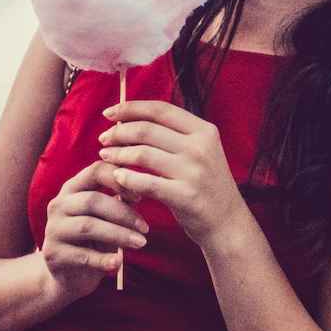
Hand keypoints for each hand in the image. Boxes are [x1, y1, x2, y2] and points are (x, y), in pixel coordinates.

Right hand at [39, 163, 149, 299]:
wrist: (70, 274)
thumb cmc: (95, 239)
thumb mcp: (108, 218)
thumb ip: (122, 201)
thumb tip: (145, 186)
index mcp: (72, 188)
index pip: (96, 171)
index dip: (120, 180)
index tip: (142, 196)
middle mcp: (59, 205)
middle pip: (92, 201)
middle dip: (123, 213)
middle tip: (145, 228)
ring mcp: (53, 229)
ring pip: (88, 226)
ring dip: (118, 235)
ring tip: (140, 243)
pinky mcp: (53, 254)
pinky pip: (82, 255)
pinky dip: (103, 259)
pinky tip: (118, 263)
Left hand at [98, 99, 248, 246]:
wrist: (227, 222)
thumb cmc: (206, 185)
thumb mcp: (202, 152)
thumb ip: (175, 135)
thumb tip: (133, 119)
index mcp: (205, 131)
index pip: (160, 110)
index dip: (130, 108)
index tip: (108, 113)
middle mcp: (200, 147)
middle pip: (147, 130)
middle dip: (118, 133)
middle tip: (103, 140)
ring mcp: (194, 171)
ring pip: (142, 154)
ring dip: (118, 155)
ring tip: (105, 157)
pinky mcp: (185, 195)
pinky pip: (145, 183)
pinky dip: (126, 178)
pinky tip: (117, 177)